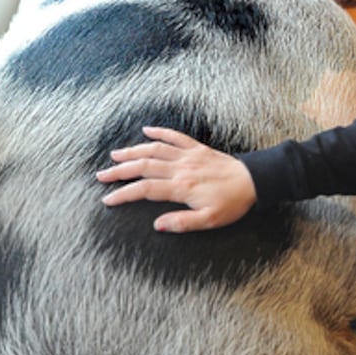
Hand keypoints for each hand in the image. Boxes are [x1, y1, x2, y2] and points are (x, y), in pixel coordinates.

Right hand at [96, 126, 256, 231]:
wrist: (253, 182)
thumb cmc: (232, 203)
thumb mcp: (209, 220)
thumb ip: (182, 222)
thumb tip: (157, 225)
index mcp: (181, 187)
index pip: (144, 189)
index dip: (124, 194)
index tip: (108, 199)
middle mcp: (180, 168)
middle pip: (143, 166)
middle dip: (120, 171)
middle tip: (102, 175)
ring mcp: (188, 156)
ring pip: (154, 149)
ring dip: (132, 151)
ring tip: (115, 155)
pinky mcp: (197, 148)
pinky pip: (175, 136)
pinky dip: (159, 131)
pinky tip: (146, 129)